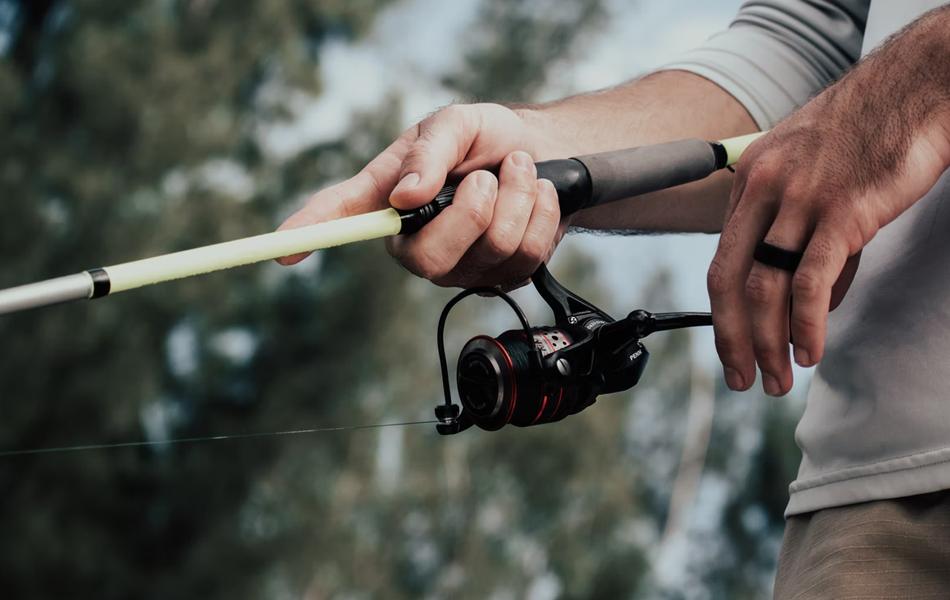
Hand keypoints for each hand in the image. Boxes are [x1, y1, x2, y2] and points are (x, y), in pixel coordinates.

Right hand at [277, 103, 568, 288]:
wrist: (545, 155)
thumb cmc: (486, 139)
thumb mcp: (455, 124)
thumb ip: (430, 153)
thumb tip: (405, 196)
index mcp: (392, 200)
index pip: (343, 216)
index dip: (311, 232)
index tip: (281, 251)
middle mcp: (418, 241)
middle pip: (428, 259)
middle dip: (471, 212)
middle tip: (487, 177)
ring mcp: (460, 266)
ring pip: (489, 252)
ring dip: (516, 201)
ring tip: (518, 172)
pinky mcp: (501, 277)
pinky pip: (525, 258)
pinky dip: (541, 214)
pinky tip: (537, 196)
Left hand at [707, 60, 949, 395]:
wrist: (917, 86)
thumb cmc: (870, 131)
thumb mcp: (816, 178)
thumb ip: (803, 239)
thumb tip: (808, 305)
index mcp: (750, 180)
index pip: (722, 261)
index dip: (722, 314)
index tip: (732, 348)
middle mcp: (764, 190)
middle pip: (727, 281)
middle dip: (731, 340)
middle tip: (742, 380)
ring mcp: (799, 200)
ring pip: (763, 288)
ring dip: (768, 344)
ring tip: (778, 379)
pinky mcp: (841, 211)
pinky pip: (809, 282)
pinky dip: (804, 325)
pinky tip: (809, 352)